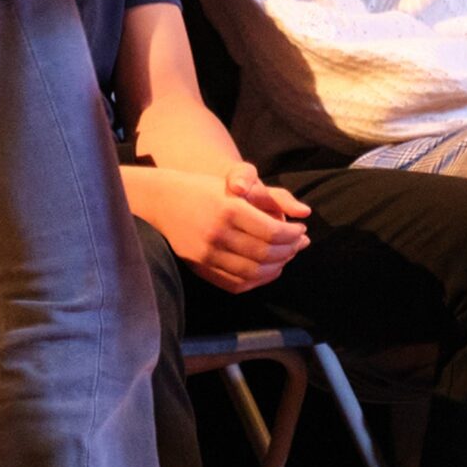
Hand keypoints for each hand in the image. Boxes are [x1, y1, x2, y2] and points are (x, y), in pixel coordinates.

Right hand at [137, 162, 311, 292]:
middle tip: (299, 243)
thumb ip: (270, 198)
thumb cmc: (204, 188)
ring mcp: (206, 254)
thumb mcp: (234, 183)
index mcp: (228, 208)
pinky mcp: (200, 268)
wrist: (162, 201)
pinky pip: (236, 284)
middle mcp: (217, 233)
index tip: (301, 230)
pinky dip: (258, 281)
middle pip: (265, 254)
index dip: (293, 234)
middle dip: (289, 251)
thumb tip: (304, 213)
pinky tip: (268, 270)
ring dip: (277, 267)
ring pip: (252, 272)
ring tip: (286, 256)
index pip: (272, 231)